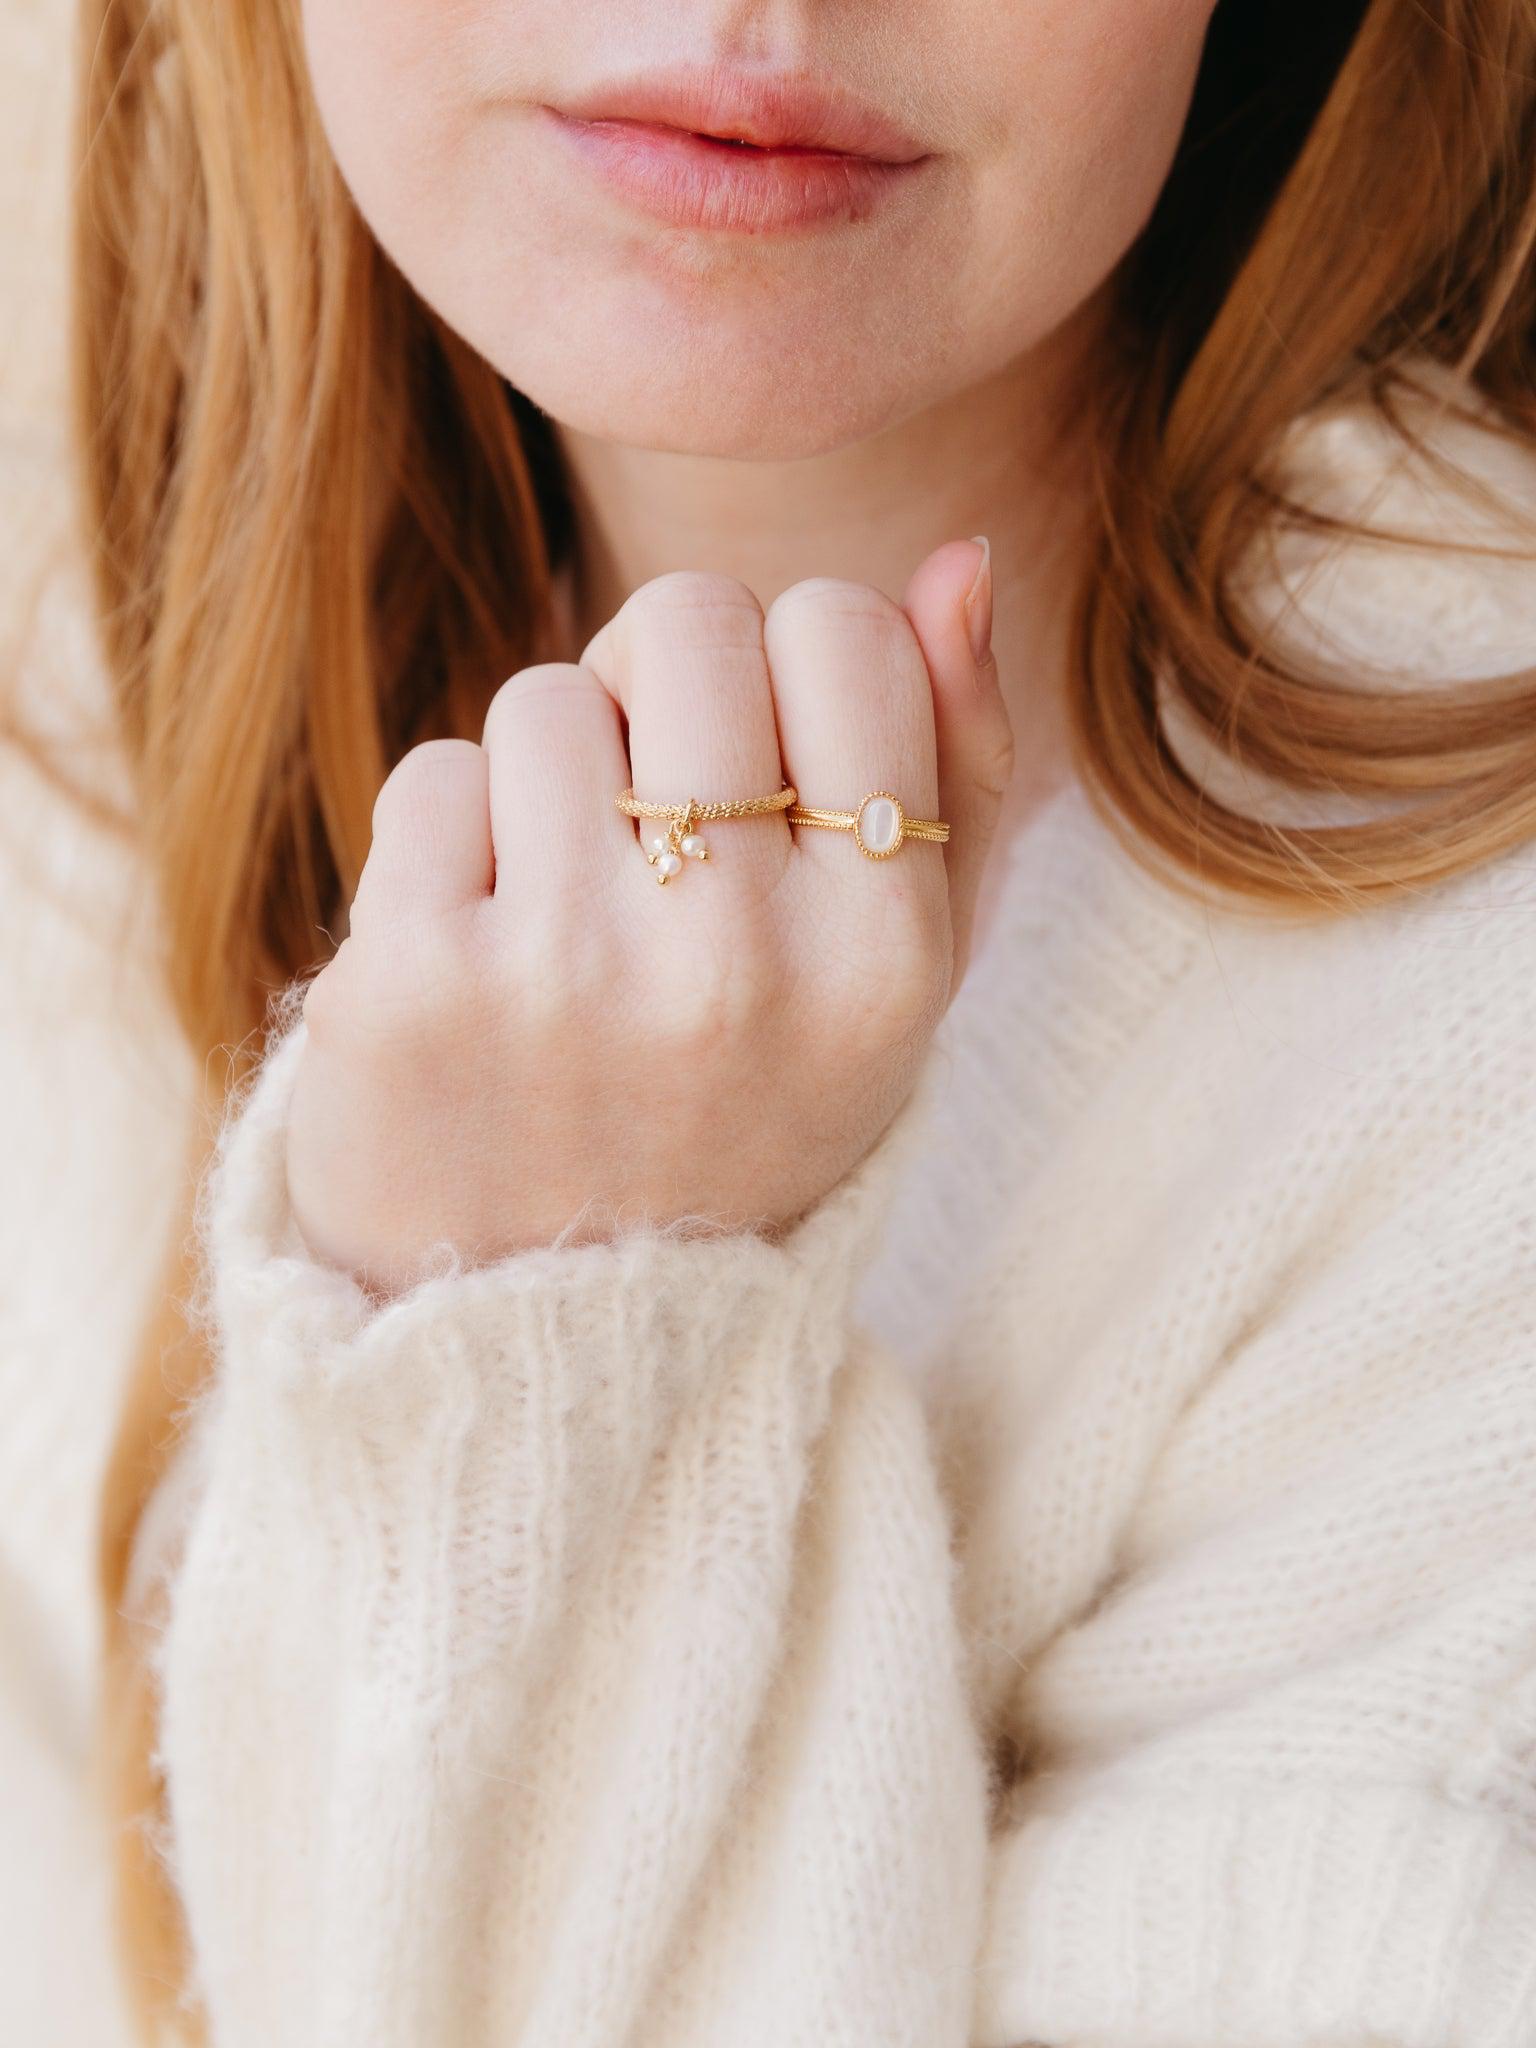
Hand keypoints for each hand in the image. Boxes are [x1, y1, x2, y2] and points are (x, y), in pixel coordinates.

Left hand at [287, 542, 1012, 1296]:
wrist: (556, 1320)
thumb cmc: (743, 1107)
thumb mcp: (897, 979)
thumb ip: (958, 769)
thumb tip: (953, 558)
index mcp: (883, 957)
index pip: (842, 627)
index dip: (789, 671)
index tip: (765, 775)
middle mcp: (736, 965)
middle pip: (684, 619)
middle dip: (662, 693)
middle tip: (654, 829)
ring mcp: (565, 976)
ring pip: (545, 694)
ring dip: (552, 779)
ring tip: (572, 916)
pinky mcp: (411, 988)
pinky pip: (432, 776)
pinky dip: (451, 846)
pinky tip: (482, 959)